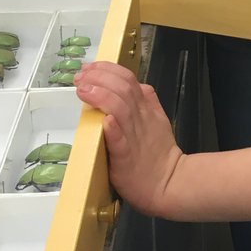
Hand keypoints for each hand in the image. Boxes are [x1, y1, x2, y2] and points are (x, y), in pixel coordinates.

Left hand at [75, 62, 184, 217]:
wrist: (170, 182)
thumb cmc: (159, 154)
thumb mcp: (158, 120)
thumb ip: (148, 101)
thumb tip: (138, 85)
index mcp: (146, 107)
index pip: (128, 78)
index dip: (107, 69)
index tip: (89, 68)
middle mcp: (140, 117)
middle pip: (122, 87)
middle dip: (99, 77)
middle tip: (80, 76)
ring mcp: (134, 136)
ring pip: (120, 107)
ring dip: (101, 95)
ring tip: (83, 89)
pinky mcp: (127, 157)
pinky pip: (120, 140)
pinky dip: (113, 128)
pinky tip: (104, 120)